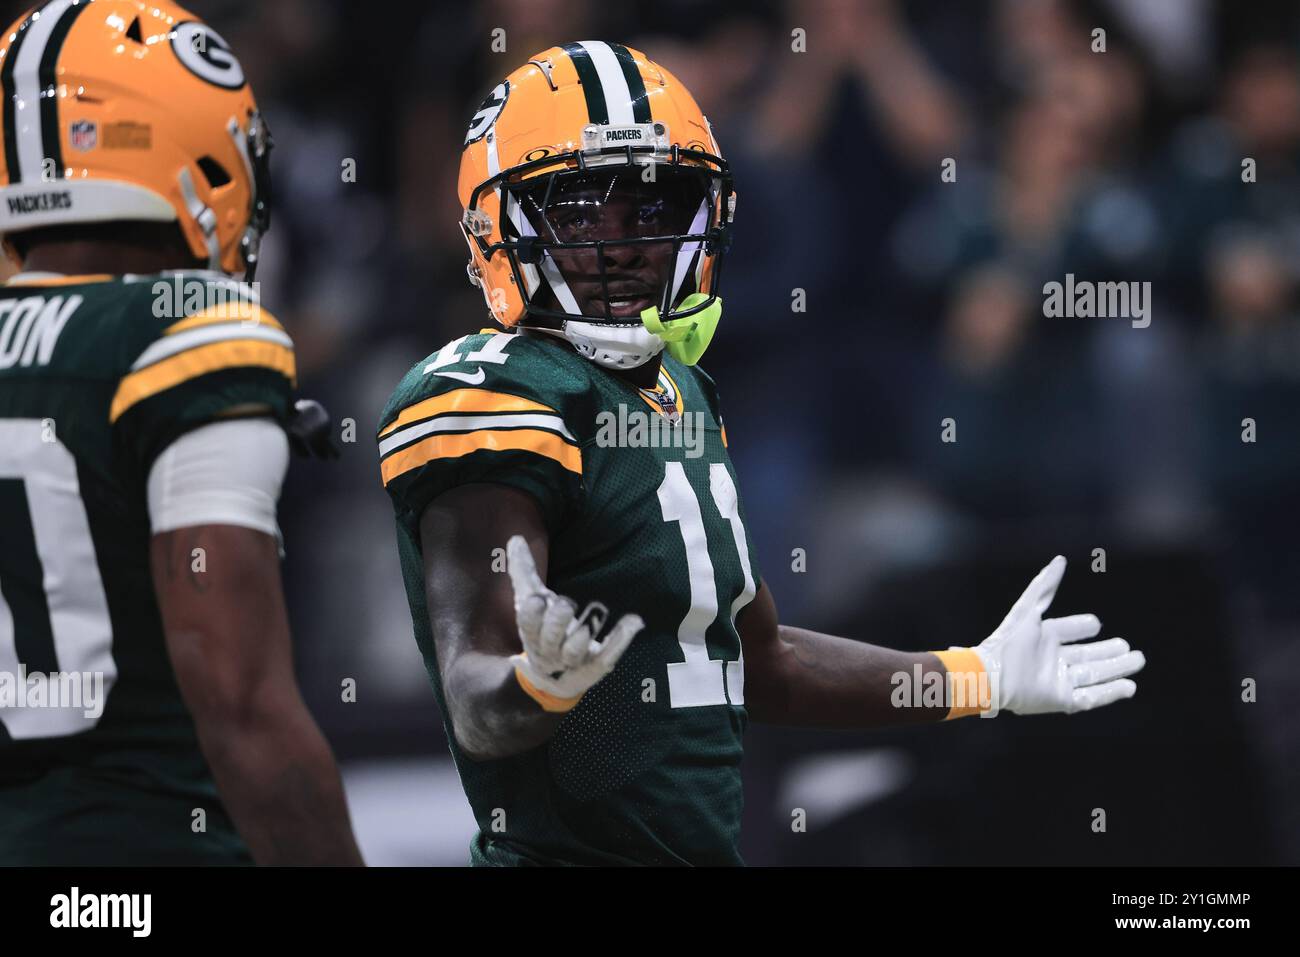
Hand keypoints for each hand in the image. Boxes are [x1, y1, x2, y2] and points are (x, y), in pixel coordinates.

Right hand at [505, 535, 642, 709]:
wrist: (553, 679)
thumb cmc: (542, 632)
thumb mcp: (531, 602)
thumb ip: (524, 572)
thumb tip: (515, 539)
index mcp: (532, 633)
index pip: (528, 624)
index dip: (532, 614)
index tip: (539, 598)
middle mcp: (550, 650)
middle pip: (550, 639)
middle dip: (557, 622)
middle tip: (566, 605)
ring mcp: (573, 662)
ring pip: (573, 652)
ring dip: (581, 637)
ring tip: (589, 624)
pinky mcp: (596, 667)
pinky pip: (607, 656)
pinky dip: (620, 640)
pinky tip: (634, 621)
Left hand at [969, 556, 1145, 716]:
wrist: (993, 675)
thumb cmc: (1008, 642)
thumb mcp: (1028, 609)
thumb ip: (1044, 586)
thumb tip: (1060, 559)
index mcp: (1044, 639)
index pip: (1070, 631)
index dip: (1084, 627)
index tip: (1097, 624)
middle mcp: (1053, 660)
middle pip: (1088, 656)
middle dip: (1110, 653)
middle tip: (1131, 648)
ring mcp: (1058, 681)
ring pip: (1095, 675)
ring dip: (1117, 670)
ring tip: (1137, 661)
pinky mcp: (1062, 701)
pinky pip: (1092, 697)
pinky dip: (1111, 693)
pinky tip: (1129, 686)